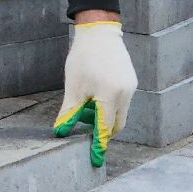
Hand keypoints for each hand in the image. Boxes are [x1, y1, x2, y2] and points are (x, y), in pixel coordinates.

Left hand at [53, 20, 136, 165]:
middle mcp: (125, 94)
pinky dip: (110, 104)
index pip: (105, 128)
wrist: (99, 31)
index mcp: (110, 96)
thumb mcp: (73, 87)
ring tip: (87, 100)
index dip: (99, 145)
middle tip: (84, 120)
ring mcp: (131, 87)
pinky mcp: (132, 81)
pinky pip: (122, 101)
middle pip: (116, 124)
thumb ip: (69, 111)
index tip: (96, 160)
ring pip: (119, 112)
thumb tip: (60, 131)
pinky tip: (95, 92)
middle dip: (101, 128)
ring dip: (104, 115)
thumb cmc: (83, 58)